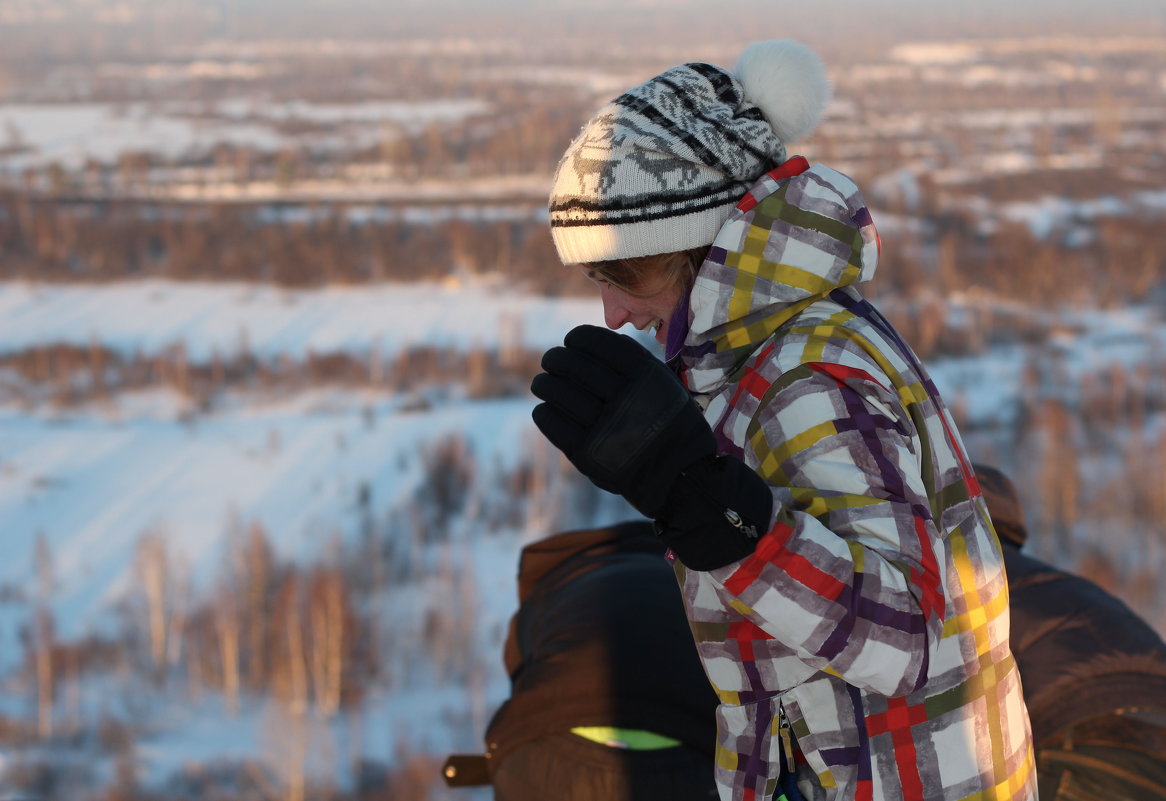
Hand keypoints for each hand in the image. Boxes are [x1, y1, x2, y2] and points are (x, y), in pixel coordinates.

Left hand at [531, 325, 774, 570]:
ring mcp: (606, 428)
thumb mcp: (664, 385)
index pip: (600, 344)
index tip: (571, 340)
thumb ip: (634, 363)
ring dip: (544, 384)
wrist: (680, 478)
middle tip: (550, 359)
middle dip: (556, 358)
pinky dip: (544, 413)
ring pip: (559, 393)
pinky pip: (554, 424)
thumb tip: (589, 343)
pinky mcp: (589, 454)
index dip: (579, 338)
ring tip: (542, 383)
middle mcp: (626, 399)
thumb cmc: (669, 425)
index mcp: (646, 377)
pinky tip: (545, 408)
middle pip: (575, 366)